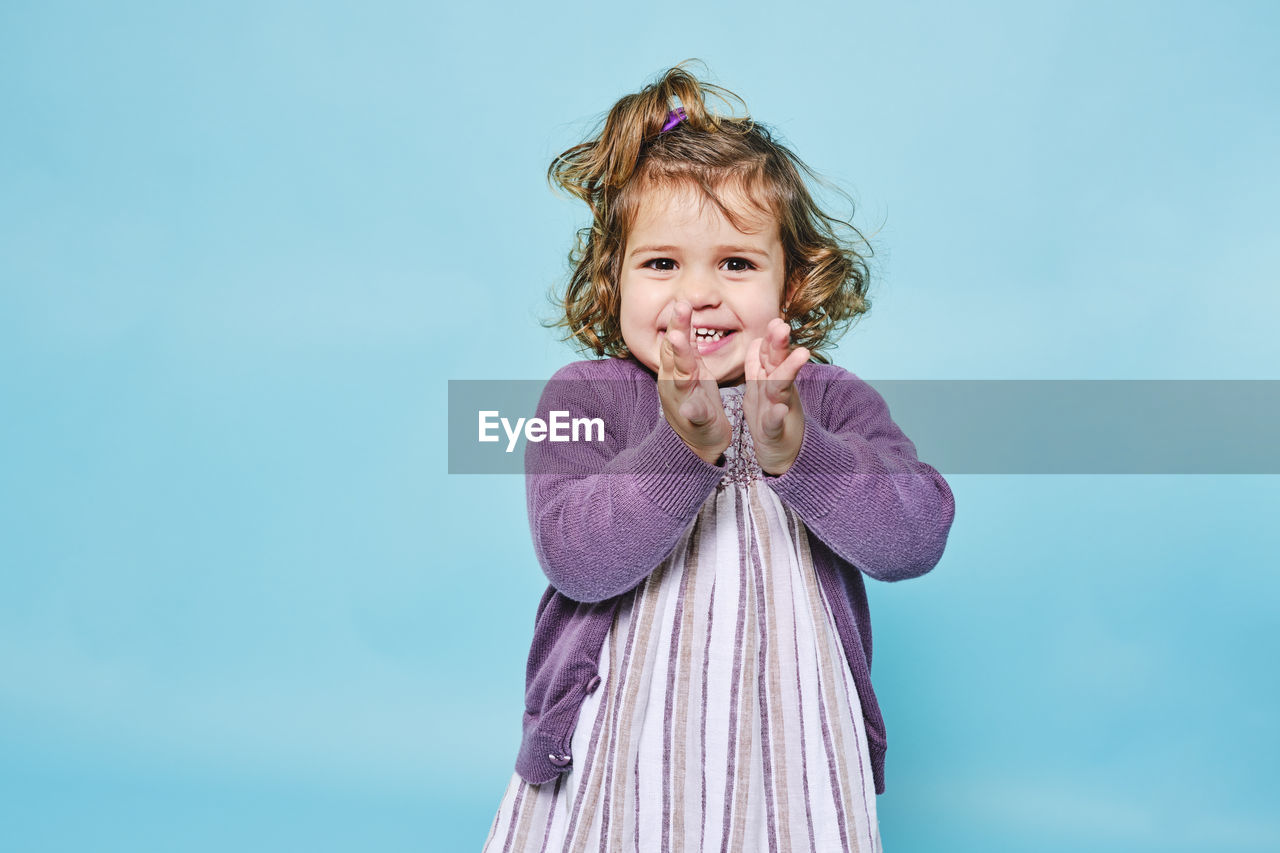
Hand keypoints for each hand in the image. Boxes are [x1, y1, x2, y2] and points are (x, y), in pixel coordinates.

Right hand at [658, 300, 731, 465]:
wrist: (696, 444)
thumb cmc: (695, 402)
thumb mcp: (690, 370)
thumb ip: (686, 347)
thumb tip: (681, 316)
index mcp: (677, 369)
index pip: (675, 341)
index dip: (678, 322)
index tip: (682, 302)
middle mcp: (674, 383)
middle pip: (674, 354)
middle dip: (676, 333)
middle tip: (680, 310)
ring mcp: (682, 402)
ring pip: (679, 379)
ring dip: (679, 360)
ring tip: (678, 342)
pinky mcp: (696, 422)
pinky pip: (694, 415)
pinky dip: (694, 411)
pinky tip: (693, 408)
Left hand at [743, 317, 808, 475]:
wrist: (782, 454)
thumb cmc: (771, 418)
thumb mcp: (762, 388)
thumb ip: (760, 364)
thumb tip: (760, 339)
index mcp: (770, 380)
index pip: (770, 355)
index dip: (772, 338)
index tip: (775, 320)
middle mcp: (777, 391)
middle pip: (778, 364)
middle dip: (780, 345)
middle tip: (783, 326)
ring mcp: (778, 411)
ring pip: (781, 388)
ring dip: (788, 371)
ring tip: (801, 355)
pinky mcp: (774, 433)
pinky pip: (774, 424)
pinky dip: (776, 416)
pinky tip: (779, 410)